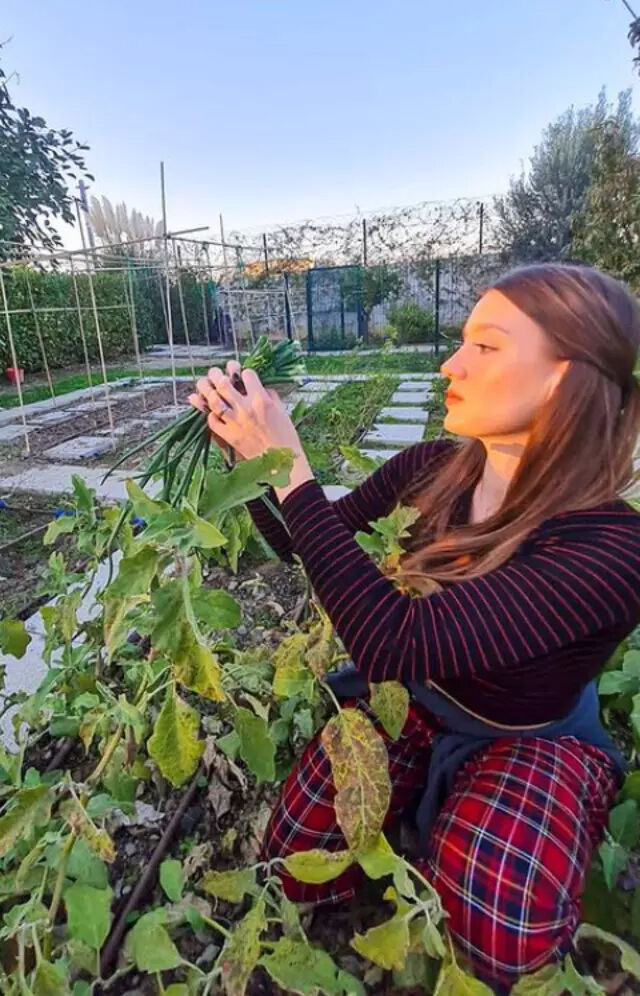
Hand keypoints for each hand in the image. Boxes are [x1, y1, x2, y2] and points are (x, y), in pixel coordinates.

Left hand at [188, 362, 305, 463]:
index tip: (243, 377)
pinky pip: (212, 421)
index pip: (247, 375)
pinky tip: (213, 413)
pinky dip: (210, 415)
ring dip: (207, 391)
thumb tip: (259, 387)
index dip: (244, 373)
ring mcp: (235, 422)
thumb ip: (269, 395)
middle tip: (215, 374)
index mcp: (262, 400)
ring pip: (213, 400)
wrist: (280, 461)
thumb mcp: (282, 411)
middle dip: (217, 375)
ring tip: (206, 387)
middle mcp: (246, 408)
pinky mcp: (229, 436)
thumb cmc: (285, 436)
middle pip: (224, 383)